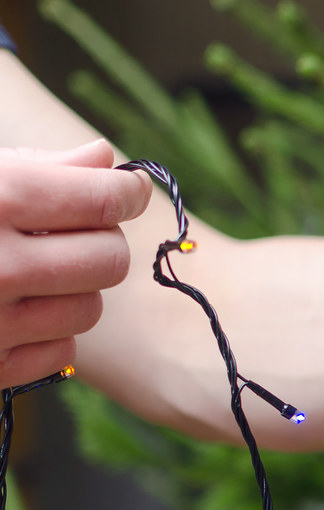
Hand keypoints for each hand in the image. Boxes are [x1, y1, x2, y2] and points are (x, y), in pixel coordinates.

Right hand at [0, 140, 149, 385]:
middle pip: (110, 259)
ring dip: (74, 291)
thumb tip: (105, 156)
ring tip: (31, 275)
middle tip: (68, 236)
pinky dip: (47, 335)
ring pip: (90, 309)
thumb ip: (40, 164)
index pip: (105, 199)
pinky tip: (12, 312)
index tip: (124, 192)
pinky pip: (61, 353)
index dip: (126, 192)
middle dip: (100, 243)